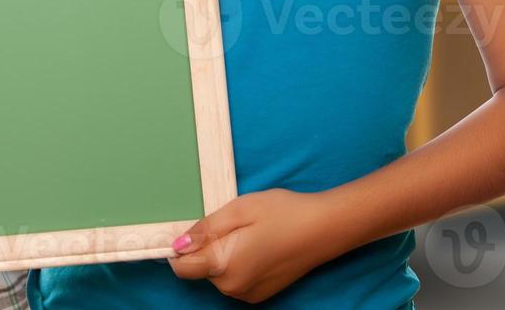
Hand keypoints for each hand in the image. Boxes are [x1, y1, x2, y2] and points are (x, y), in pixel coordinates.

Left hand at [167, 189, 340, 302]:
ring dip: (222, 255)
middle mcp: (234, 287)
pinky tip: (257, 245)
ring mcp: (248, 294)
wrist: (326, 228)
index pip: (181, 268)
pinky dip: (236, 263)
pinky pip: (234, 279)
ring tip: (248, 234)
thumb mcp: (238, 210)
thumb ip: (205, 230)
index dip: (179, 248)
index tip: (193, 230)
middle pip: (200, 269)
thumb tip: (177, 245)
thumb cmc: (283, 213)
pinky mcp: (260, 293)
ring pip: (216, 274)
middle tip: (232, 225)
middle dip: (206, 247)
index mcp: (225, 266)